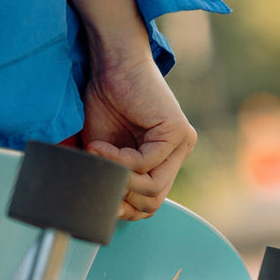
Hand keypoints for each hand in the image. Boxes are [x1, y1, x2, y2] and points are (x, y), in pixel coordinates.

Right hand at [81, 49, 196, 219]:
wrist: (111, 65)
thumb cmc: (105, 103)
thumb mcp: (106, 154)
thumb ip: (114, 181)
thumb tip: (111, 214)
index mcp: (163, 162)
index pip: (151, 204)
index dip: (124, 208)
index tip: (100, 194)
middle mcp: (177, 155)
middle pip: (153, 202)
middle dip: (121, 197)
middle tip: (98, 177)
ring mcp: (182, 144)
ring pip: (152, 188)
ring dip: (119, 178)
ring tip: (97, 157)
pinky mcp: (178, 132)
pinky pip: (146, 164)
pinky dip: (118, 160)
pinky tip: (99, 146)